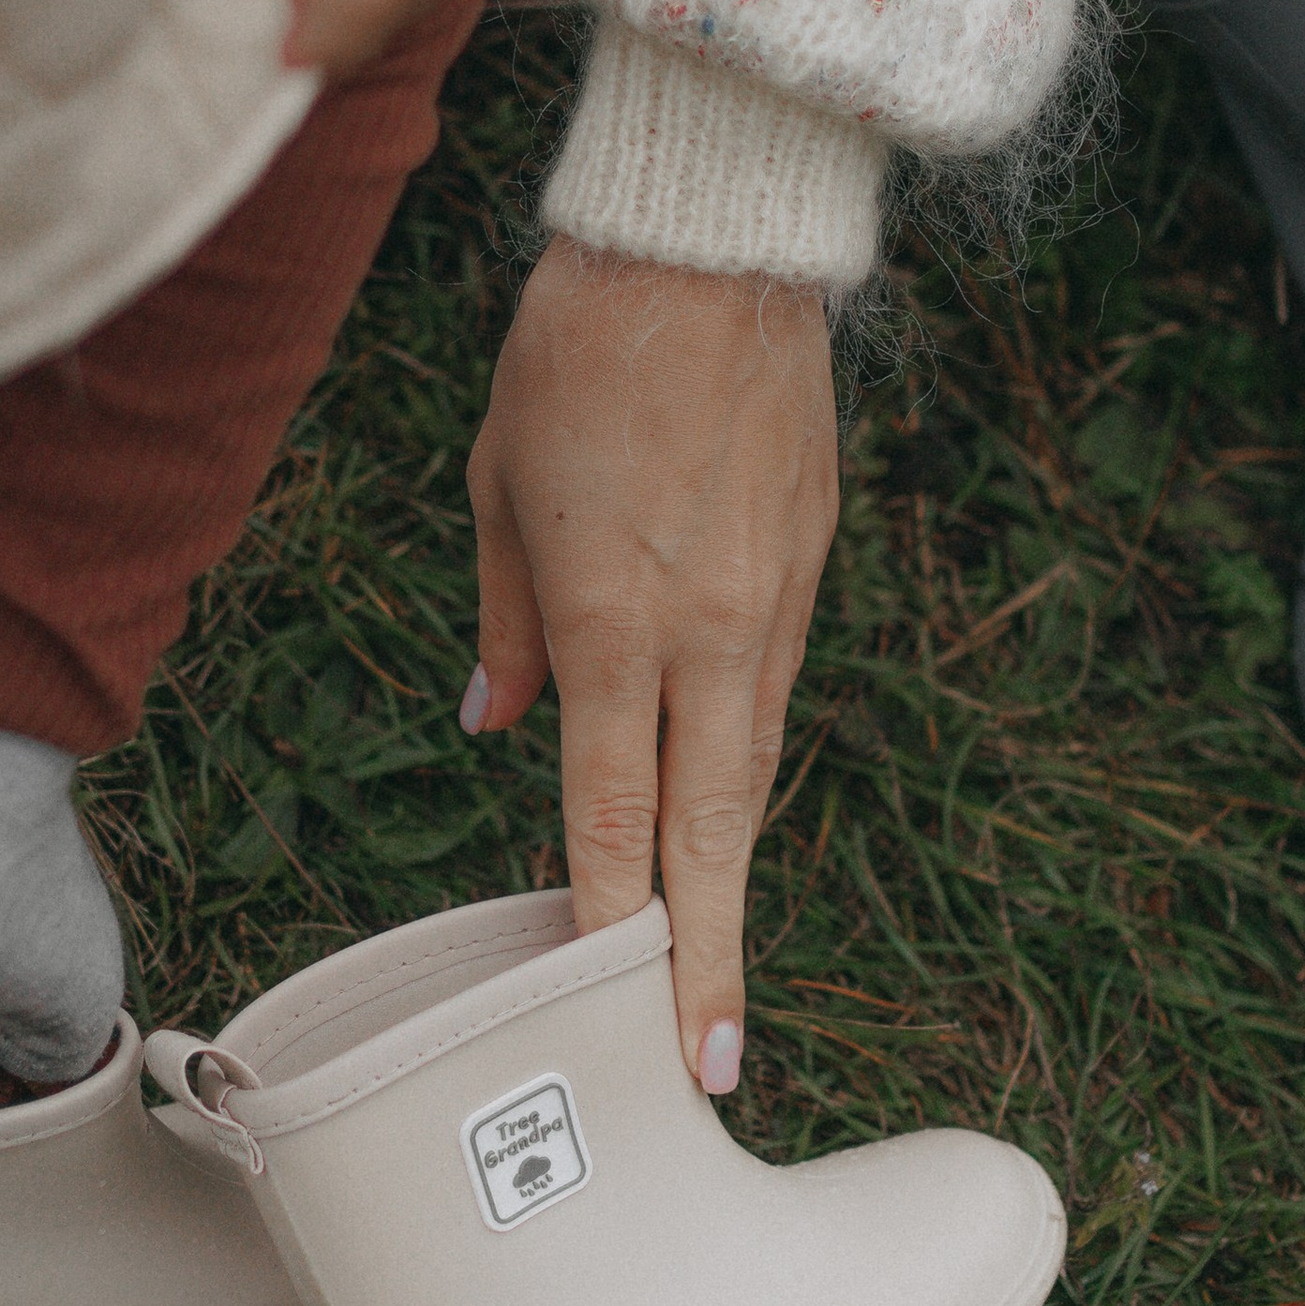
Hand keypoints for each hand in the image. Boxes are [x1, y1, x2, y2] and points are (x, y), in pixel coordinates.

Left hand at [465, 243, 839, 1093]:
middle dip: (706, 958)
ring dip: (730, 868)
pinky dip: (744, 755)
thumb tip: (492, 724)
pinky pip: (773, 684)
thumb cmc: (576, 350)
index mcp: (609, 619)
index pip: (613, 814)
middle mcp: (705, 631)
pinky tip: (721, 799)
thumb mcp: (496, 483)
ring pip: (750, 767)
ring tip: (711, 964)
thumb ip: (499, 620)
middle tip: (713, 1065)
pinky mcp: (812, 560)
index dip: (616, 929)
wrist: (711, 240)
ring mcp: (773, 600)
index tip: (627, 1019)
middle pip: (710, 831)